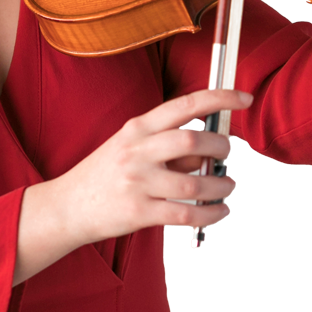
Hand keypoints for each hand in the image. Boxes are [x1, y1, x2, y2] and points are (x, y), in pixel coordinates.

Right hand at [14, 88, 251, 283]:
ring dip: (220, 185)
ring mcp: (137, 182)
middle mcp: (137, 151)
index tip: (244, 98)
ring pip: (195, 182)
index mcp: (137, 128)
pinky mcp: (139, 212)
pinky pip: (186, 213)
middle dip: (221, 148)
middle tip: (225, 156)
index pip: (185, 105)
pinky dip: (211, 213)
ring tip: (225, 187)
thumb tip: (209, 150)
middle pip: (192, 142)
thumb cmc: (105, 174)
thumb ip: (165, 144)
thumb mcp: (129, 146)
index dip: (219, 99)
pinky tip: (218, 211)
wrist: (68, 206)